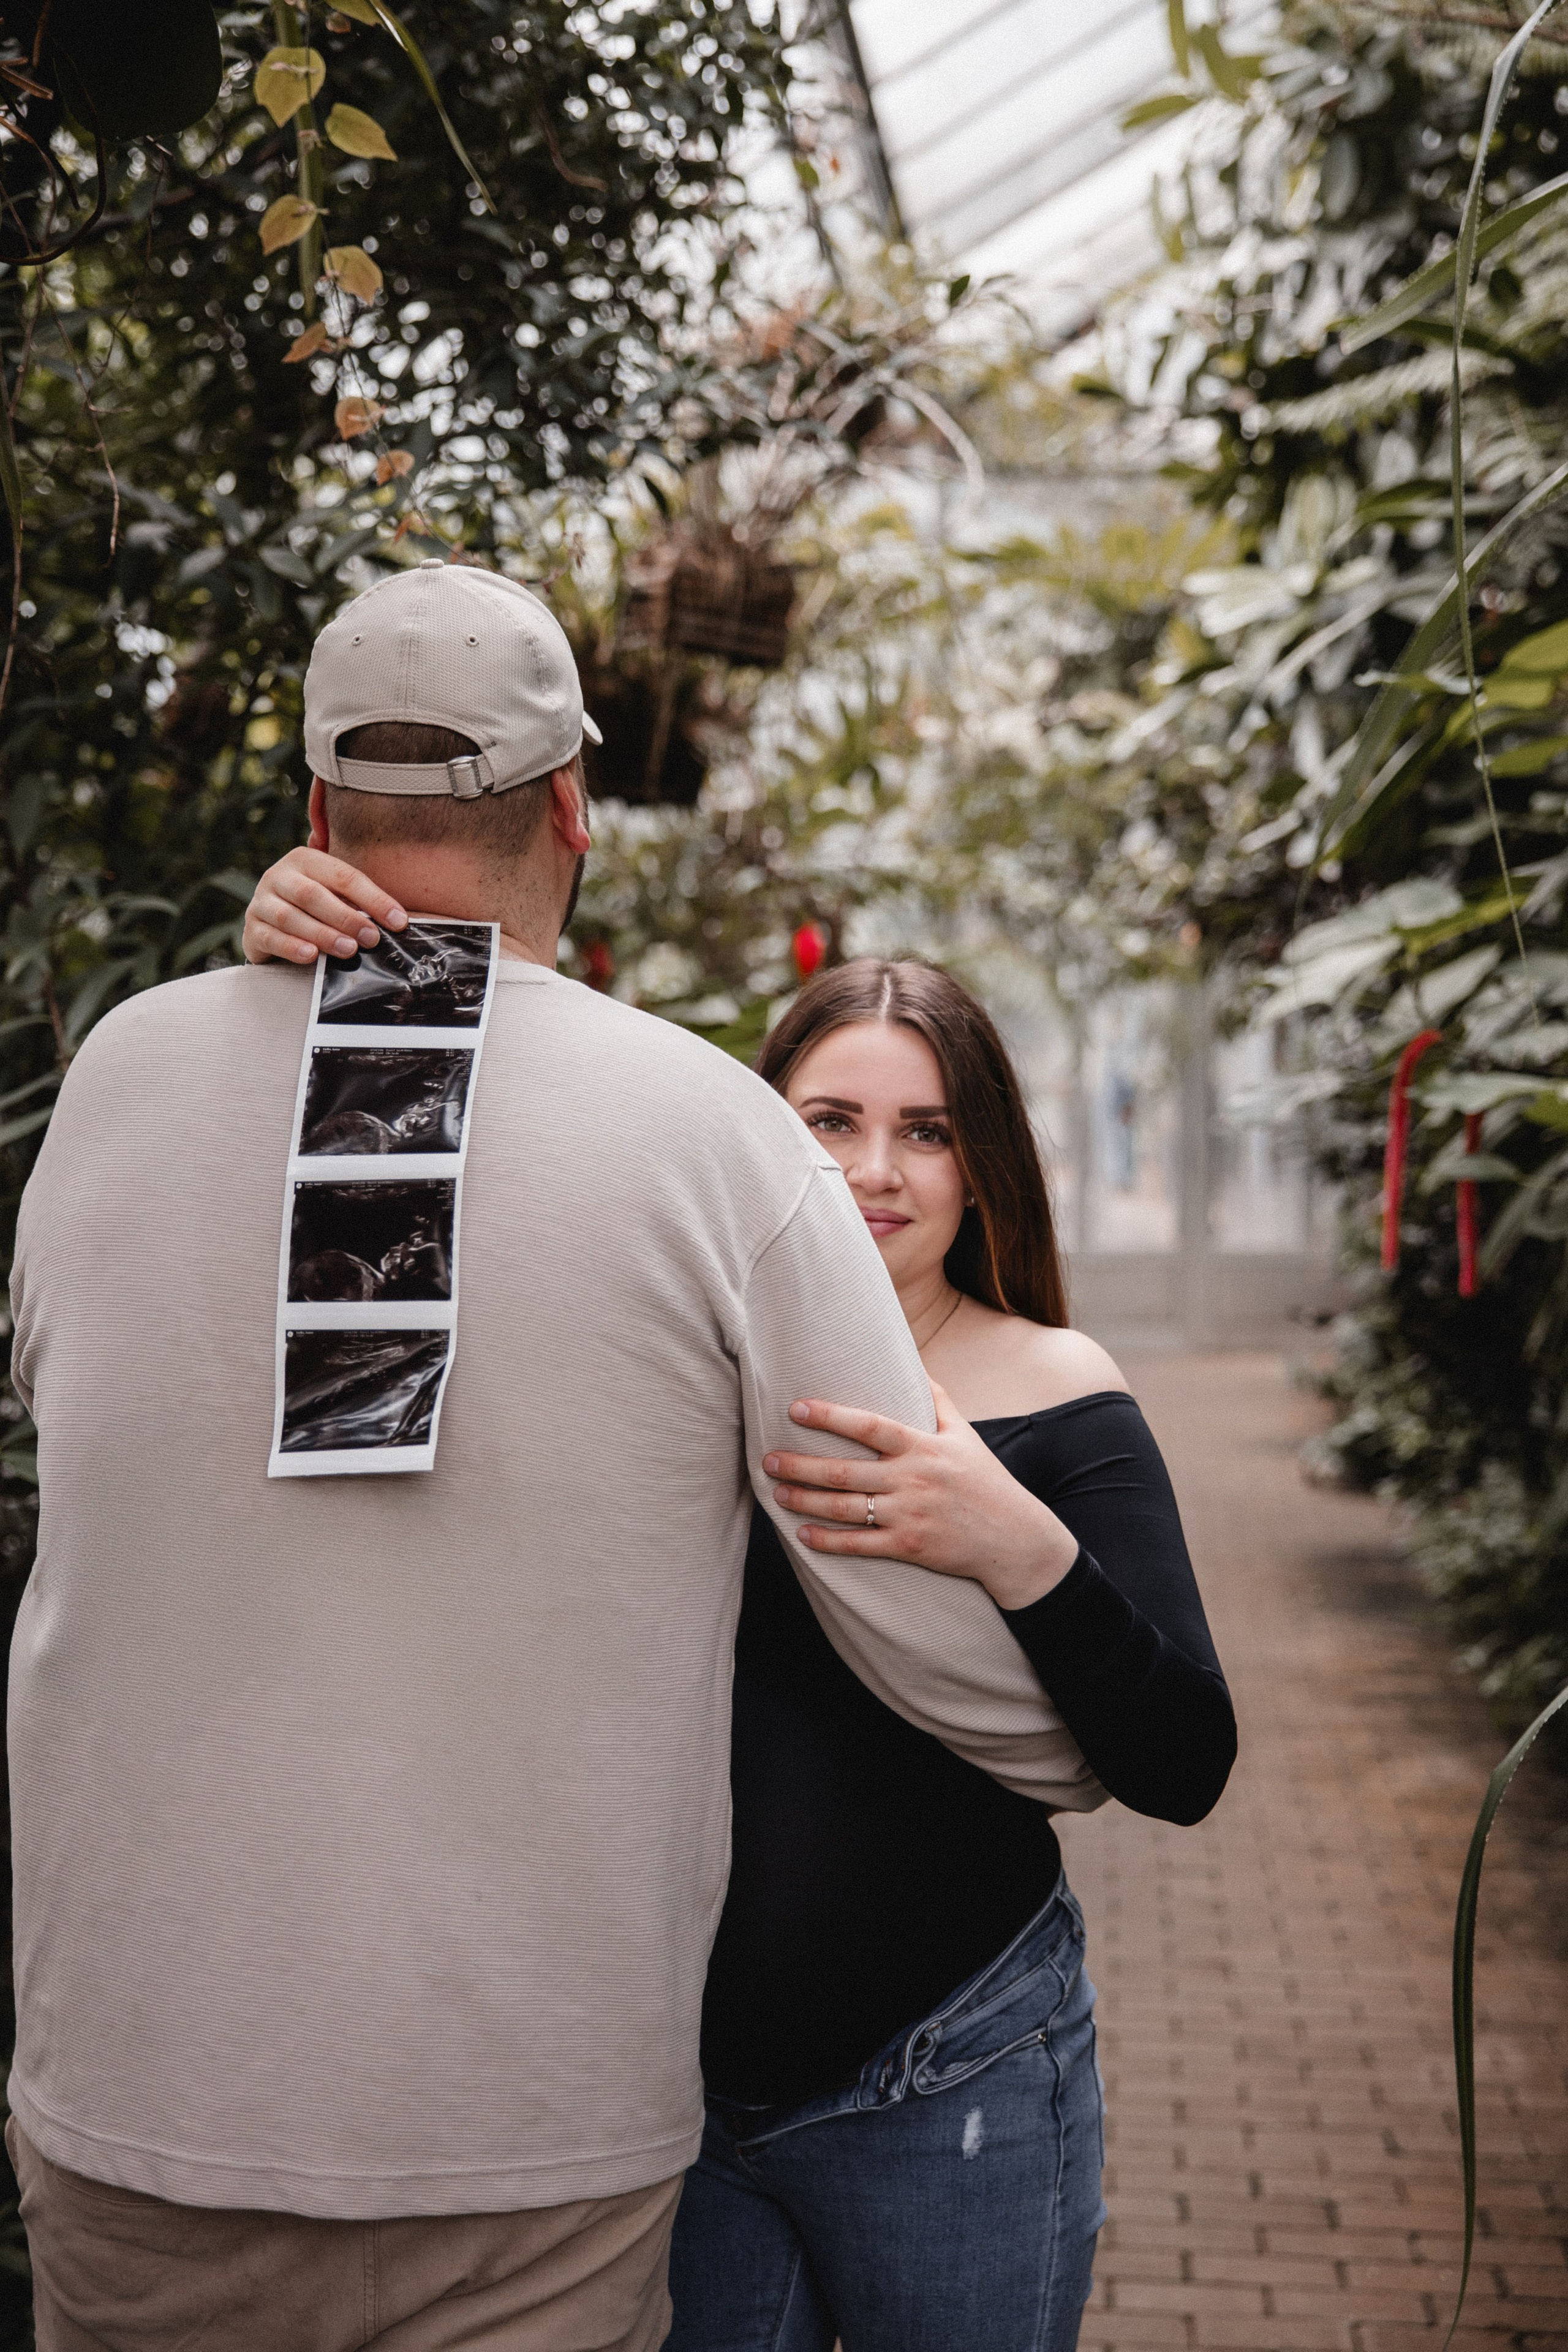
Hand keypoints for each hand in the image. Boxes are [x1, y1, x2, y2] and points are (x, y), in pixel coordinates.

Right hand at [242, 847, 407, 966]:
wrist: (269, 924)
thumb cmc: (314, 909)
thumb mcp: (335, 897)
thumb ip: (358, 904)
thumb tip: (398, 922)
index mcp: (305, 861)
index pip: (343, 876)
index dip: (373, 898)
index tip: (398, 921)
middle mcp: (279, 876)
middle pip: (313, 894)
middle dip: (346, 917)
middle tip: (371, 938)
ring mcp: (261, 901)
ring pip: (290, 917)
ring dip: (322, 934)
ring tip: (348, 950)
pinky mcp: (251, 928)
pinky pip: (270, 937)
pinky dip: (291, 947)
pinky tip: (310, 956)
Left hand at [762, 1380, 1078, 1611]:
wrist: (1013, 1539)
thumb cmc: (985, 1481)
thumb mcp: (965, 1434)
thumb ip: (937, 1399)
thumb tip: (913, 1362)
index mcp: (923, 1447)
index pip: (870, 1427)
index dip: (831, 1416)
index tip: (796, 1408)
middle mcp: (912, 1479)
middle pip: (845, 1471)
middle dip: (801, 1464)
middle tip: (768, 1457)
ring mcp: (909, 1515)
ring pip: (845, 1508)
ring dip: (806, 1500)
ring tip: (777, 1490)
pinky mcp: (909, 1547)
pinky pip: (860, 1545)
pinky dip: (828, 1542)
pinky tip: (802, 1535)